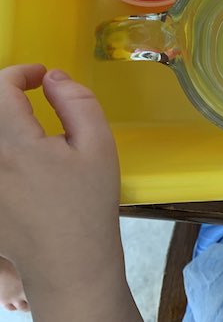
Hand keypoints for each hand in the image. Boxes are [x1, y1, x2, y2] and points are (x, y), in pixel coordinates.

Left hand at [0, 64, 140, 319]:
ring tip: (24, 122)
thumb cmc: (88, 205)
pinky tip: (22, 159)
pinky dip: (2, 147)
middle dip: (5, 93)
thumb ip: (78, 102)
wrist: (69, 262)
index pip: (0, 88)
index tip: (41, 76)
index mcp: (15, 145)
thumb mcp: (99, 146)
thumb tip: (55, 77)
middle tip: (32, 94)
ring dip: (2, 120)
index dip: (20, 72)